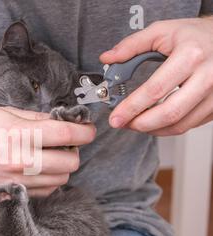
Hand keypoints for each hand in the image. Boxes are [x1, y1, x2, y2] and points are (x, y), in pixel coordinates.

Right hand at [0, 107, 95, 196]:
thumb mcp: (3, 113)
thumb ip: (35, 118)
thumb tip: (61, 121)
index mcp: (19, 134)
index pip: (67, 135)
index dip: (84, 131)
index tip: (86, 129)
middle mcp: (21, 161)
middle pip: (71, 162)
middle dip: (74, 150)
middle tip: (65, 142)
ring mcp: (17, 180)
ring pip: (61, 179)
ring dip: (63, 166)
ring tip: (50, 155)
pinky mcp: (12, 192)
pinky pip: (46, 191)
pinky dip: (50, 180)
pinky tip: (39, 169)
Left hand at [100, 17, 212, 135]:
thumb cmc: (194, 35)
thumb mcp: (162, 31)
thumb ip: (132, 45)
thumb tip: (108, 58)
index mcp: (191, 56)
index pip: (155, 90)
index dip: (131, 107)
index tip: (116, 117)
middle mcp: (208, 77)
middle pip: (169, 113)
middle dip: (140, 124)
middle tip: (123, 123)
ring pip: (180, 125)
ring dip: (152, 129)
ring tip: (135, 123)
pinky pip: (189, 125)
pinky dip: (167, 128)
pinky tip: (154, 121)